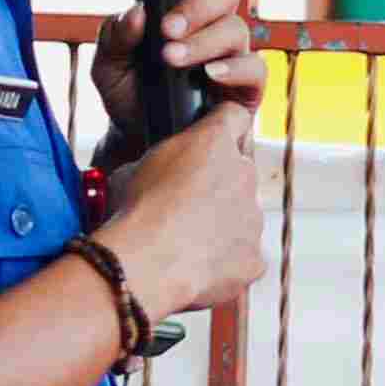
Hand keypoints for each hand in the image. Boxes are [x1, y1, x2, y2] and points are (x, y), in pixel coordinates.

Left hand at [89, 0, 264, 142]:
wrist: (138, 140)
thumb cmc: (128, 91)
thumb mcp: (108, 63)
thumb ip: (115, 35)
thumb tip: (137, 11)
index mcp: (186, 1)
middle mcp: (215, 21)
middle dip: (197, 5)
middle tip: (167, 29)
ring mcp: (233, 53)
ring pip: (236, 29)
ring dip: (202, 41)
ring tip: (170, 59)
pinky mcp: (246, 88)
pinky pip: (254, 69)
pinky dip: (232, 69)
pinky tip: (208, 75)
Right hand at [90, 98, 268, 322]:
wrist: (143, 267)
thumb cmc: (132, 214)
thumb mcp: (131, 170)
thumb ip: (161, 164)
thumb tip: (157, 178)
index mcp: (214, 141)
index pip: (235, 117)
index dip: (223, 129)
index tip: (211, 143)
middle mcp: (244, 174)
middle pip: (241, 172)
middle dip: (220, 185)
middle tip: (186, 206)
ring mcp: (253, 219)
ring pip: (243, 217)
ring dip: (222, 226)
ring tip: (185, 244)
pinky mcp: (254, 259)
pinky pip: (243, 258)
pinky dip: (225, 264)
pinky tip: (196, 268)